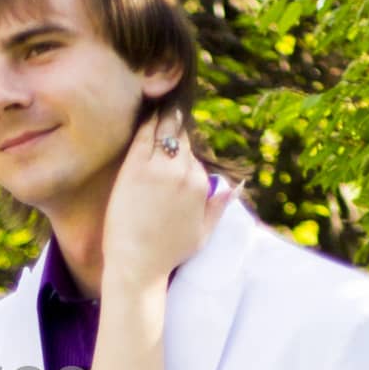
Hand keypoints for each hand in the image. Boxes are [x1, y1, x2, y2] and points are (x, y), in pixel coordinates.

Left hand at [103, 112, 230, 293]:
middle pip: (180, 139)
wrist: (137, 265)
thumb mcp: (203, 232)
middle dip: (174, 126)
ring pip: (165, 132)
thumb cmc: (168, 253)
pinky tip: (146, 116)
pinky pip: (144, 137)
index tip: (176, 135)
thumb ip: (219, 206)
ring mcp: (158, 170)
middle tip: (168, 109)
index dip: (182, 147)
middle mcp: (182, 173)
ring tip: (158, 104)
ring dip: (163, 119)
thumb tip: (234, 186)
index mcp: (200, 184)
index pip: (193, 155)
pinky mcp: (134, 170)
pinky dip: (147, 124)